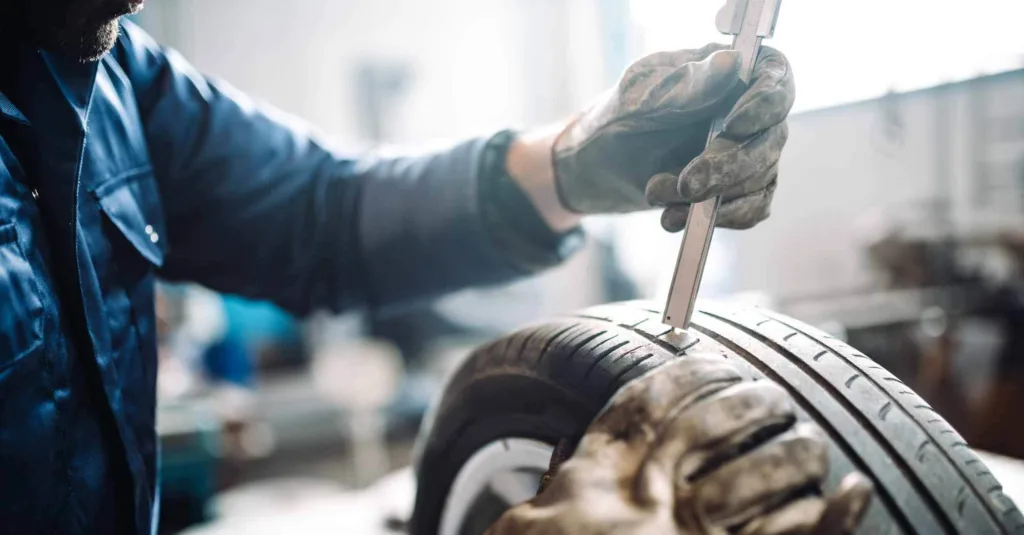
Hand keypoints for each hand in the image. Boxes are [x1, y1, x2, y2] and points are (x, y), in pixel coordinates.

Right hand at [486, 356, 871, 534]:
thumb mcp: (532, 519)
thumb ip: (567, 481)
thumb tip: (573, 454)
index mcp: (595, 478)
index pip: (646, 404)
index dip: (686, 375)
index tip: (712, 359)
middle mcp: (645, 498)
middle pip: (714, 427)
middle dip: (751, 404)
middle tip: (774, 396)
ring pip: (760, 475)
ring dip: (794, 451)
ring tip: (808, 440)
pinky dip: (832, 516)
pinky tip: (855, 491)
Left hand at [550, 43, 793, 230]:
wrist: (596, 169)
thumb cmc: (616, 119)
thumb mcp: (639, 97)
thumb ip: (683, 85)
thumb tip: (731, 63)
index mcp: (727, 72)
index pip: (774, 75)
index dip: (766, 101)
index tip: (735, 124)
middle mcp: (747, 109)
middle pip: (770, 136)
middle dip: (729, 166)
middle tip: (686, 184)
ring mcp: (748, 151)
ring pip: (760, 177)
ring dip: (712, 196)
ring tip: (655, 194)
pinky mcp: (740, 188)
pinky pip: (752, 208)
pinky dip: (718, 217)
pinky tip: (675, 218)